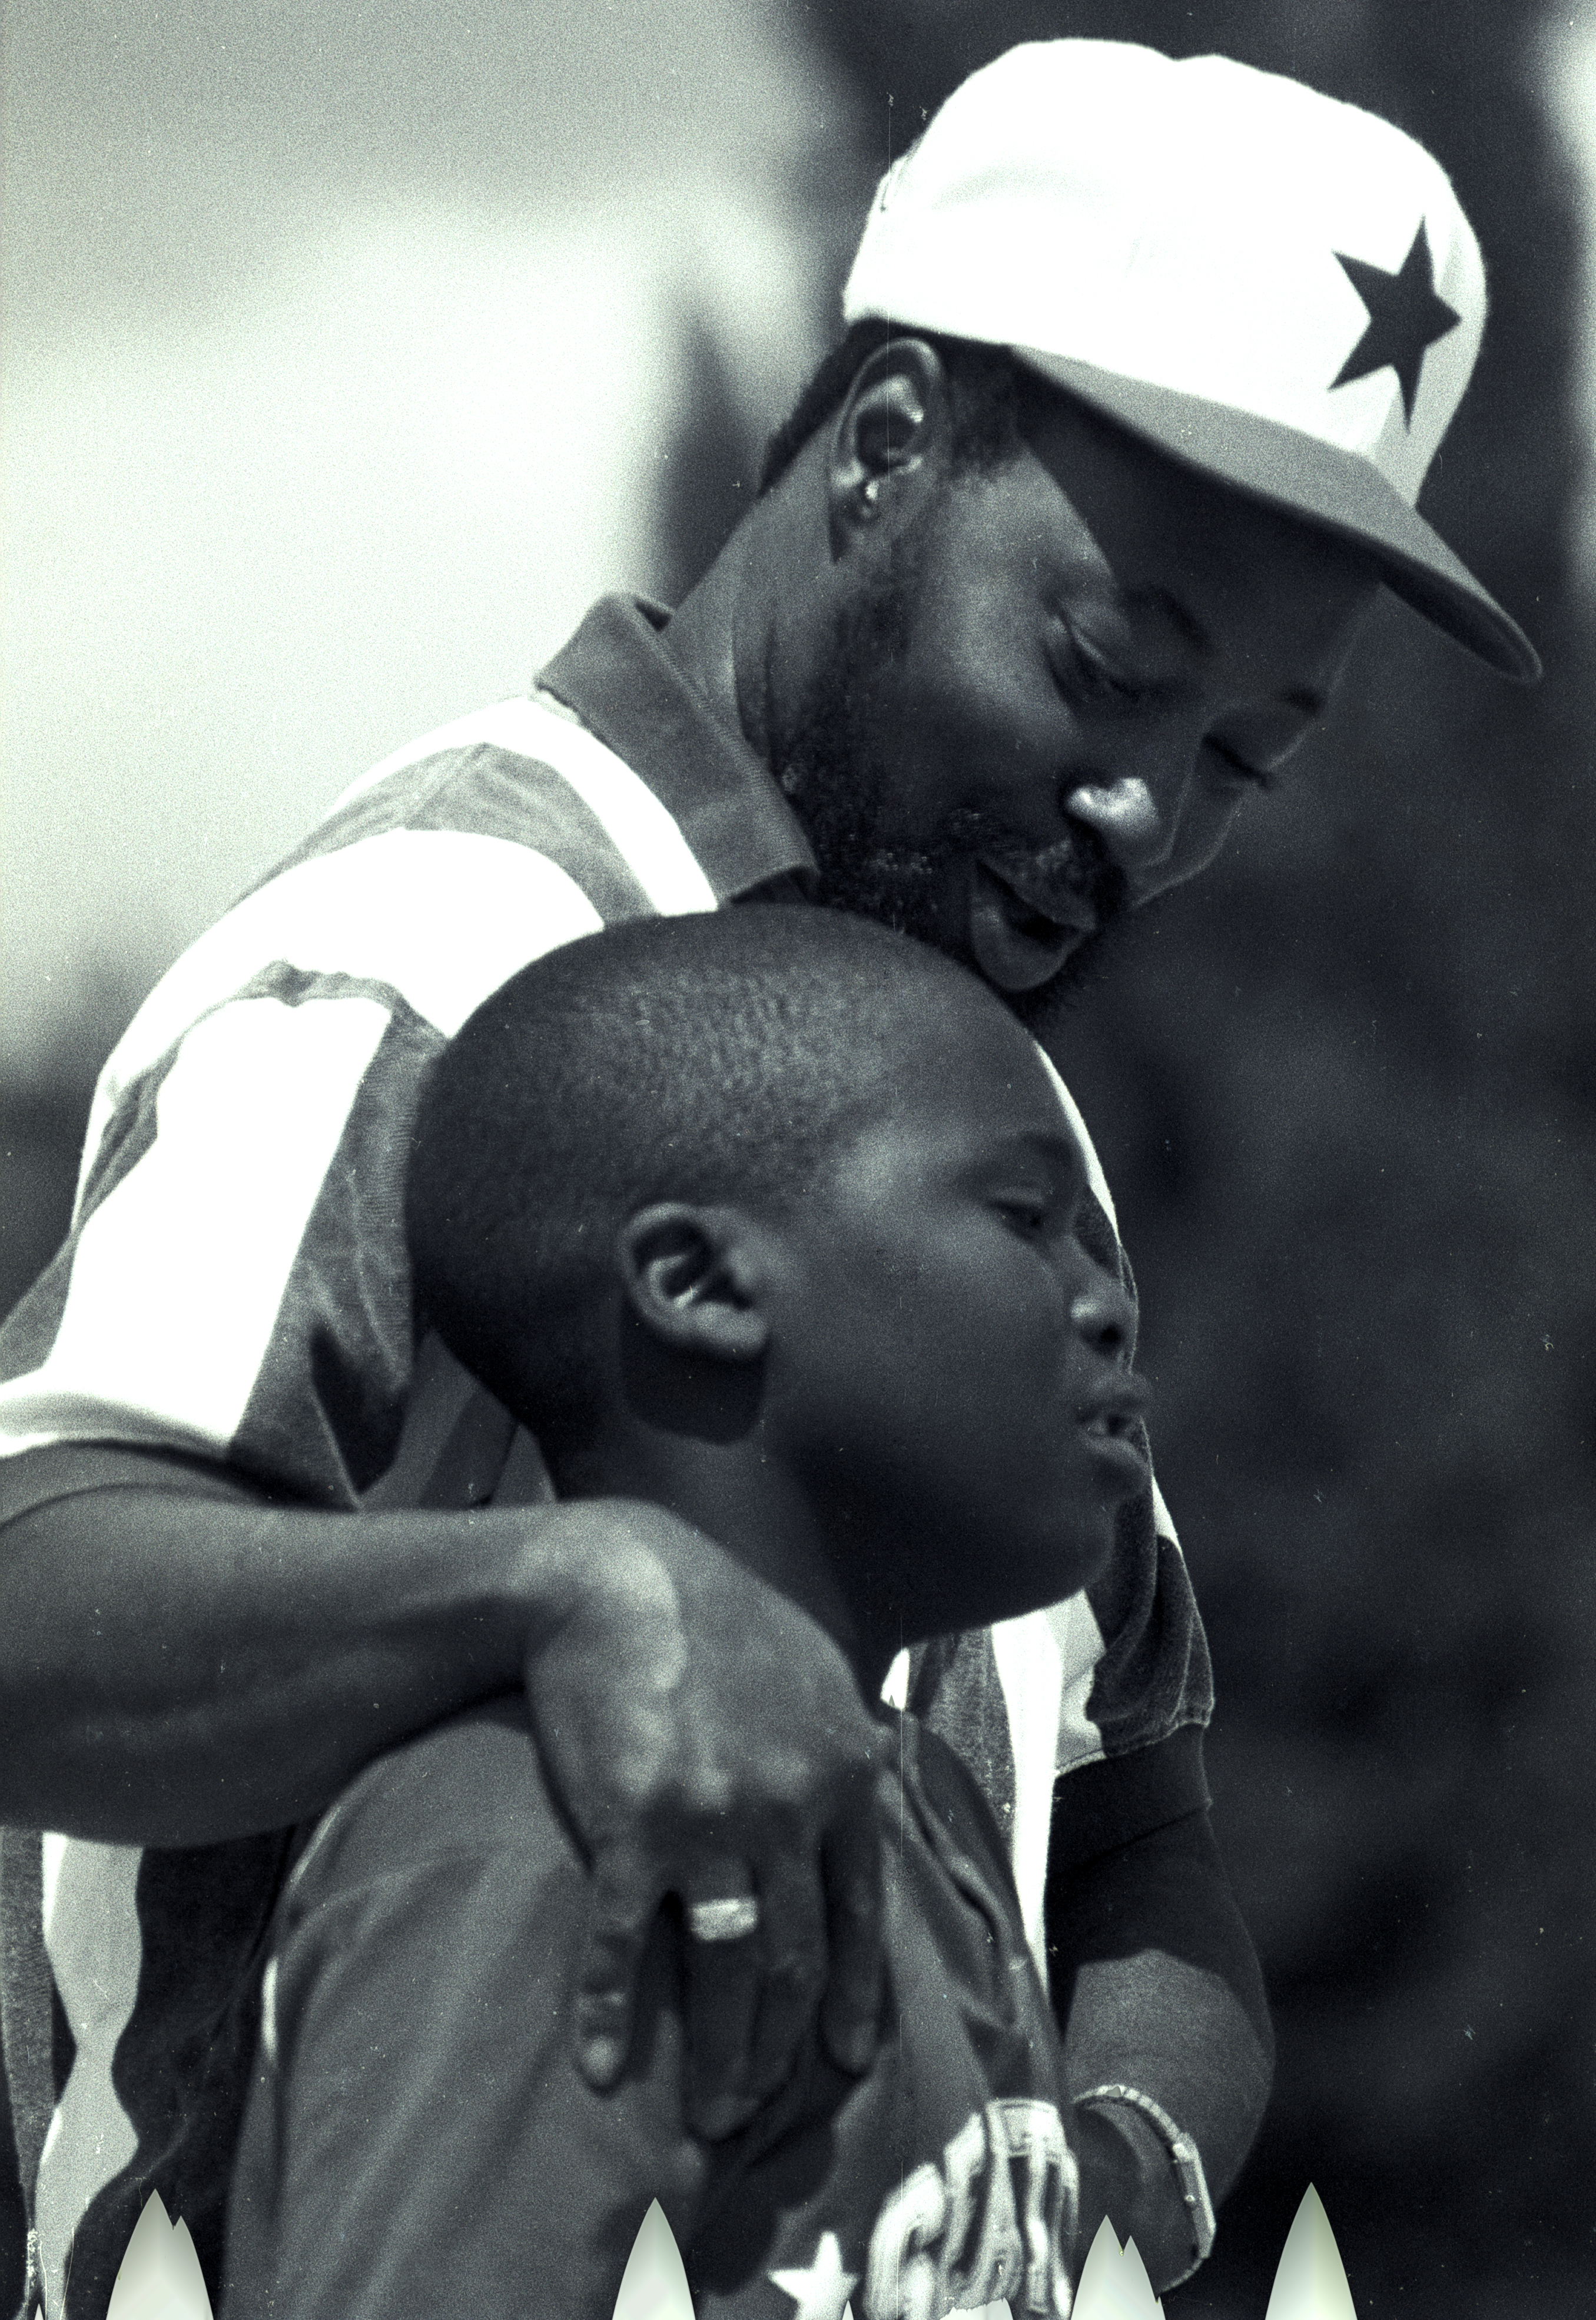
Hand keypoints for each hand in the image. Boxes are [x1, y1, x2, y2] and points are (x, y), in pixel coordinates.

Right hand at [519, 1499, 884, 2133]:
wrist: (616, 1579)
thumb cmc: (714, 1615)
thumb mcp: (813, 1664)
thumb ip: (847, 1733)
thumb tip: (878, 1769)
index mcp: (843, 1775)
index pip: (862, 1911)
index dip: (853, 1992)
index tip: (844, 2055)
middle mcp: (791, 1809)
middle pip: (798, 1958)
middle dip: (782, 2047)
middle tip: (756, 2108)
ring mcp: (715, 1824)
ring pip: (730, 1970)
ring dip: (720, 2057)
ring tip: (708, 2119)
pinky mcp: (634, 1829)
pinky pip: (625, 1944)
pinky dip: (610, 2011)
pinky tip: (601, 2068)